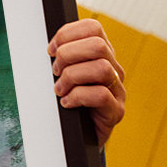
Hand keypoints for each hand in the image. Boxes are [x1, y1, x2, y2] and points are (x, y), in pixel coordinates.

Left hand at [48, 18, 125, 146]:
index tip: (50, 50)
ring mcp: (118, 90)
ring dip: (72, 77)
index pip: (92, 28)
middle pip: (97, 45)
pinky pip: (101, 95)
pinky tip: (66, 103)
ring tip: (59, 90)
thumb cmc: (68, 103)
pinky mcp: (116, 111)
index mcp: (101, 55)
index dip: (67, 34)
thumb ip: (61, 58)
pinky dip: (77, 97)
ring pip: (101, 68)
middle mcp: (114, 69)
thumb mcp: (62, 75)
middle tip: (55, 72)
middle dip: (68, 55)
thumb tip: (48, 48)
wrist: (78, 138)